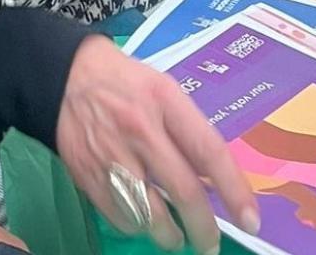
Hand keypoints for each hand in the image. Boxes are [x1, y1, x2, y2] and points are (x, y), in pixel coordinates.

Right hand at [55, 36, 258, 254]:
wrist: (65, 76)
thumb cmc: (124, 82)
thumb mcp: (165, 92)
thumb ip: (189, 132)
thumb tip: (213, 179)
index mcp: (165, 102)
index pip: (209, 152)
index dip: (235, 190)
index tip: (250, 219)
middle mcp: (139, 130)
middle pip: (183, 192)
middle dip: (203, 228)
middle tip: (210, 244)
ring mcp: (111, 155)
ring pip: (149, 214)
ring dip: (169, 235)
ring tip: (175, 237)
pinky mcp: (86, 174)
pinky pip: (119, 217)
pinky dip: (135, 226)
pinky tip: (140, 218)